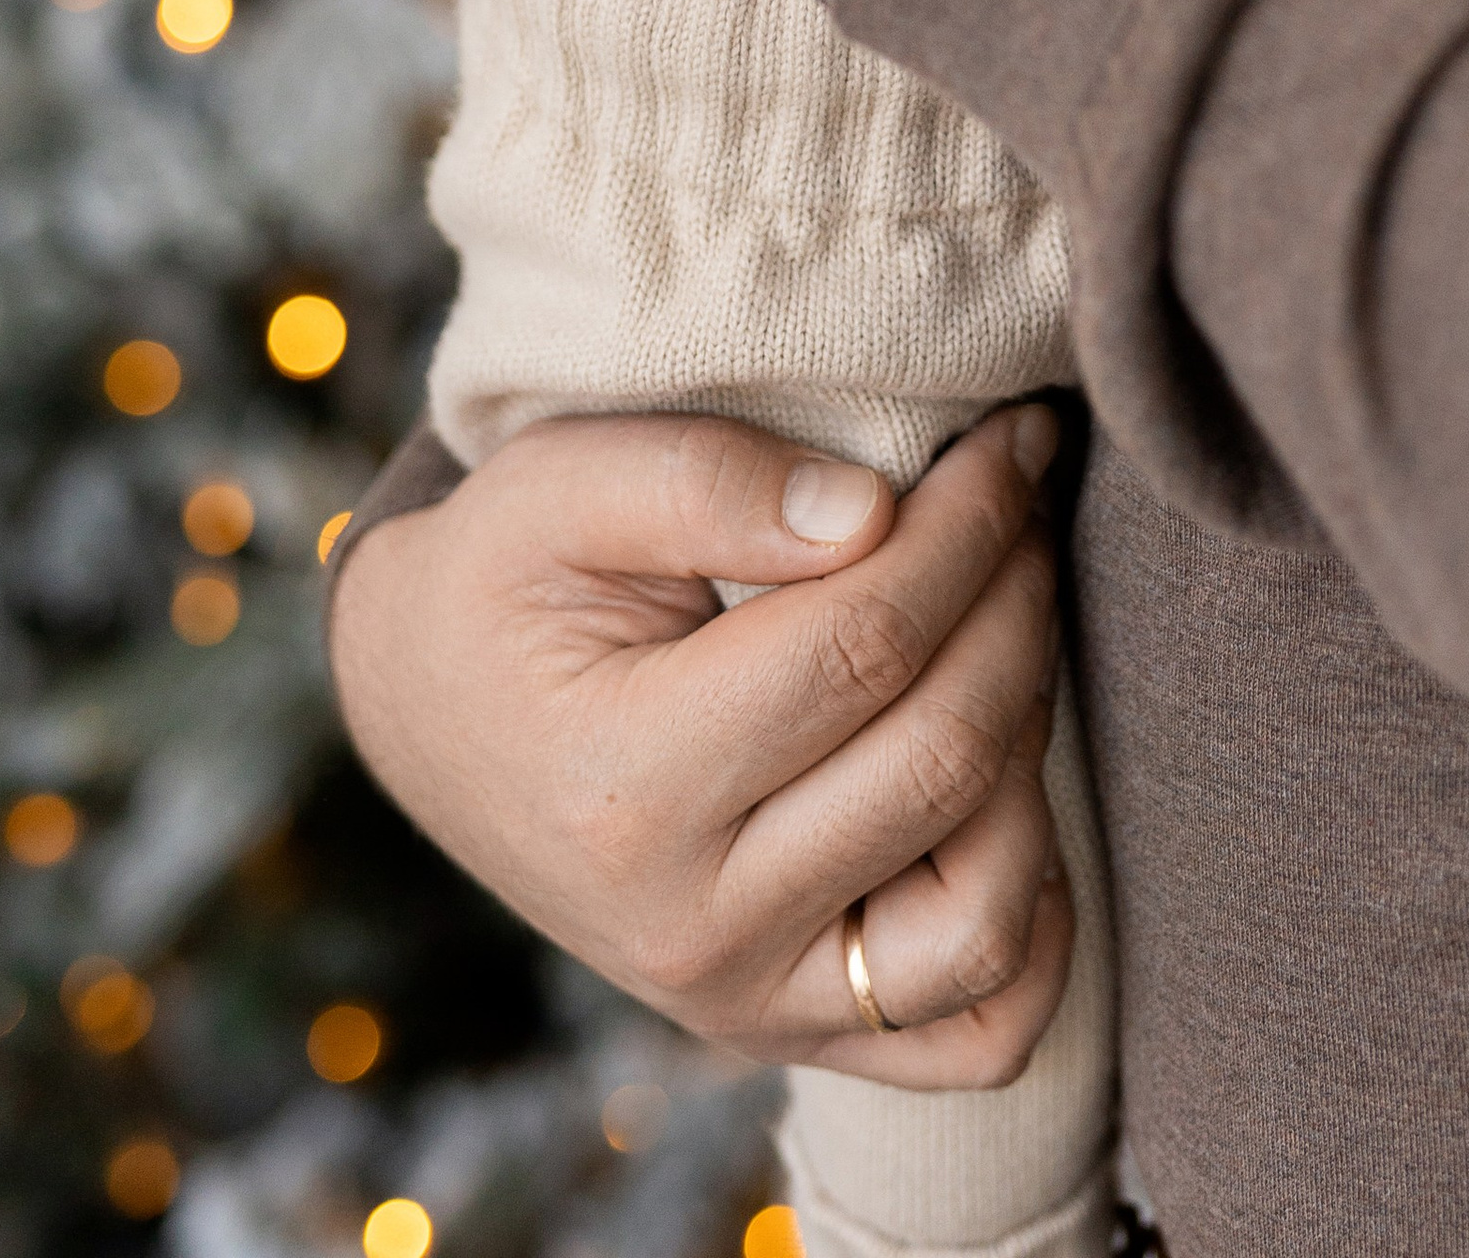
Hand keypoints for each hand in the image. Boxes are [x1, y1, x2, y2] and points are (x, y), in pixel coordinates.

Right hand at [329, 407, 1073, 1085]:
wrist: (434, 714)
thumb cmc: (504, 580)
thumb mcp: (556, 484)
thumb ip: (707, 479)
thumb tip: (873, 514)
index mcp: (625, 787)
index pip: (865, 643)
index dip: (968, 523)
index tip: (1013, 437)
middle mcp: (692, 928)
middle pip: (941, 756)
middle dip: (1017, 597)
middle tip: (1025, 494)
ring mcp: (750, 1002)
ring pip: (986, 912)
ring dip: (1034, 743)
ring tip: (1007, 621)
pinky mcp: (798, 1032)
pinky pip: (982, 1030)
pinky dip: (1034, 917)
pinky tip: (1011, 787)